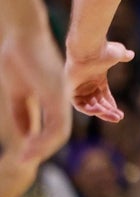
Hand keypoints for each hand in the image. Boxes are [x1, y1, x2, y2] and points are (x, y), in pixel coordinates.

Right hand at [0, 27, 67, 165]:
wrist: (21, 36)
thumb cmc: (19, 60)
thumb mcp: (18, 93)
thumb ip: (23, 113)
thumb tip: (26, 135)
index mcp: (56, 99)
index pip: (55, 129)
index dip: (41, 145)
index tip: (25, 157)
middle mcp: (64, 98)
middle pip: (59, 133)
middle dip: (42, 150)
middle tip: (24, 161)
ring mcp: (62, 95)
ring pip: (60, 131)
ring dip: (42, 147)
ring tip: (25, 157)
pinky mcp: (56, 91)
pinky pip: (56, 121)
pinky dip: (44, 137)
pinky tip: (30, 144)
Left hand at [65, 41, 134, 123]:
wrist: (89, 49)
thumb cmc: (103, 50)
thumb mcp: (117, 54)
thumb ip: (123, 55)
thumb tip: (131, 54)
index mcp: (97, 78)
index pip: (103, 95)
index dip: (111, 104)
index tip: (119, 112)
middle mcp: (87, 84)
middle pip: (98, 102)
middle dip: (108, 111)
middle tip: (119, 118)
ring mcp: (79, 87)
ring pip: (89, 106)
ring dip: (101, 112)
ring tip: (113, 116)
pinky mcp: (70, 90)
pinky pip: (79, 105)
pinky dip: (89, 109)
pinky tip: (100, 111)